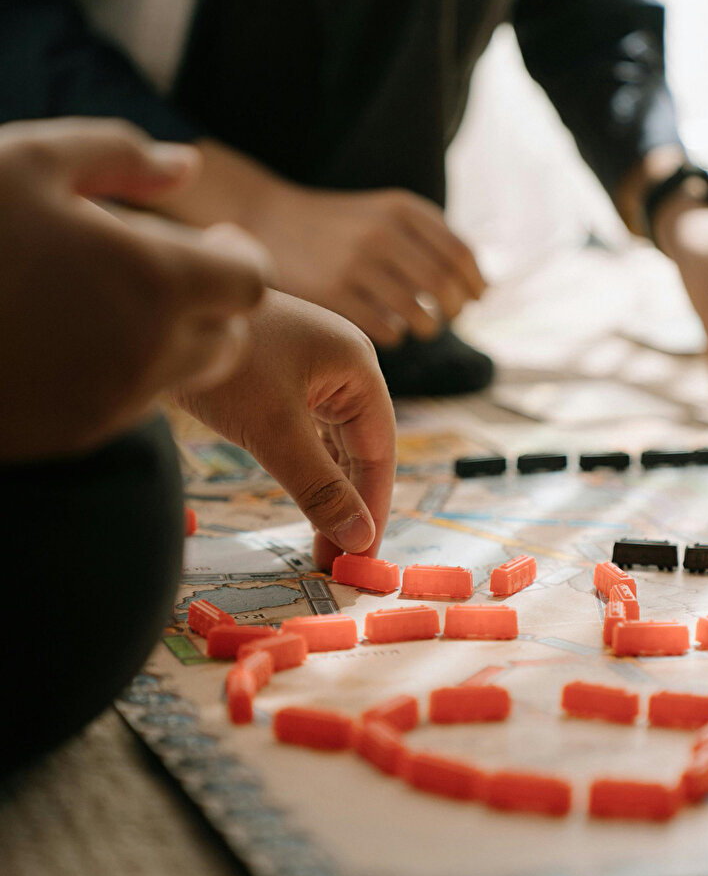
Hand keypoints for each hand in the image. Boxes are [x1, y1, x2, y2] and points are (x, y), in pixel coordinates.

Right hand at [0, 119, 271, 460]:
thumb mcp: (29, 160)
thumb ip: (121, 156)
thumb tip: (186, 165)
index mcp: (154, 280)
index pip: (249, 283)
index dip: (237, 260)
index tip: (211, 242)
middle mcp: (150, 352)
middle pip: (229, 336)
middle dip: (212, 303)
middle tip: (168, 270)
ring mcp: (114, 401)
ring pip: (186, 373)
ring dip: (173, 338)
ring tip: (112, 298)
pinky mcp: (78, 434)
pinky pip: (135, 401)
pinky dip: (128, 369)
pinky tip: (75, 335)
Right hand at [147, 139, 486, 344]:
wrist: (268, 219)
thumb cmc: (339, 226)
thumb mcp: (385, 212)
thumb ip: (430, 237)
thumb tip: (480, 287)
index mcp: (401, 209)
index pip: (461, 255)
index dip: (475, 283)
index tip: (476, 297)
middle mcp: (383, 233)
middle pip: (446, 289)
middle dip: (455, 310)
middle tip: (449, 316)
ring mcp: (356, 265)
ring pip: (420, 317)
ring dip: (428, 328)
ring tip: (420, 325)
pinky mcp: (333, 294)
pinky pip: (387, 331)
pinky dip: (395, 335)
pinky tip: (387, 326)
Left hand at [172, 291, 395, 569]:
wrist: (160, 313)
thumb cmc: (228, 360)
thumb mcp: (275, 428)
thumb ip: (319, 486)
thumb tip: (359, 539)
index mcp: (356, 367)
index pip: (380, 449)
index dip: (375, 505)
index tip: (366, 556)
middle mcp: (342, 368)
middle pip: (360, 449)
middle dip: (351, 505)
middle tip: (338, 563)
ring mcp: (312, 373)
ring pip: (333, 445)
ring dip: (329, 493)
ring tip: (321, 547)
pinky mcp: (282, 382)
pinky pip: (308, 435)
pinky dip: (307, 472)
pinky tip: (304, 506)